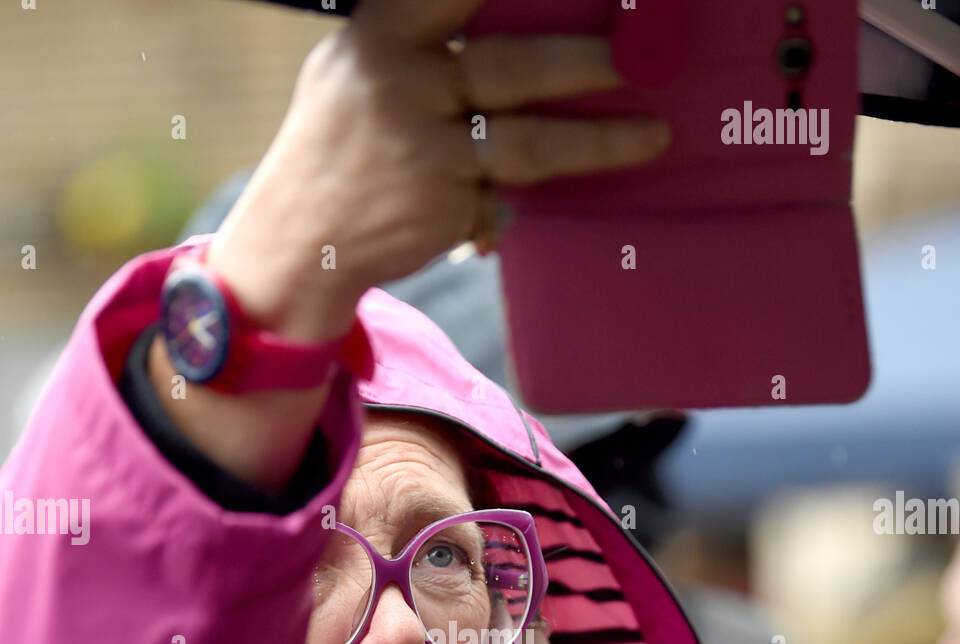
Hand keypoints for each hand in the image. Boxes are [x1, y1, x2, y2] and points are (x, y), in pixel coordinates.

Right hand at [204, 0, 671, 344]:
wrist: (297, 240)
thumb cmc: (339, 142)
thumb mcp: (354, 66)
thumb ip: (419, 33)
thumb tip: (509, 12)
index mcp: (381, 34)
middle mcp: (400, 85)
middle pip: (514, 65)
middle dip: (587, 62)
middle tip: (641, 58)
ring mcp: (424, 153)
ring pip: (529, 143)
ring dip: (599, 141)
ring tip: (654, 136)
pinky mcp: (442, 210)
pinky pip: (504, 195)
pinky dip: (523, 197)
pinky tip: (553, 199)